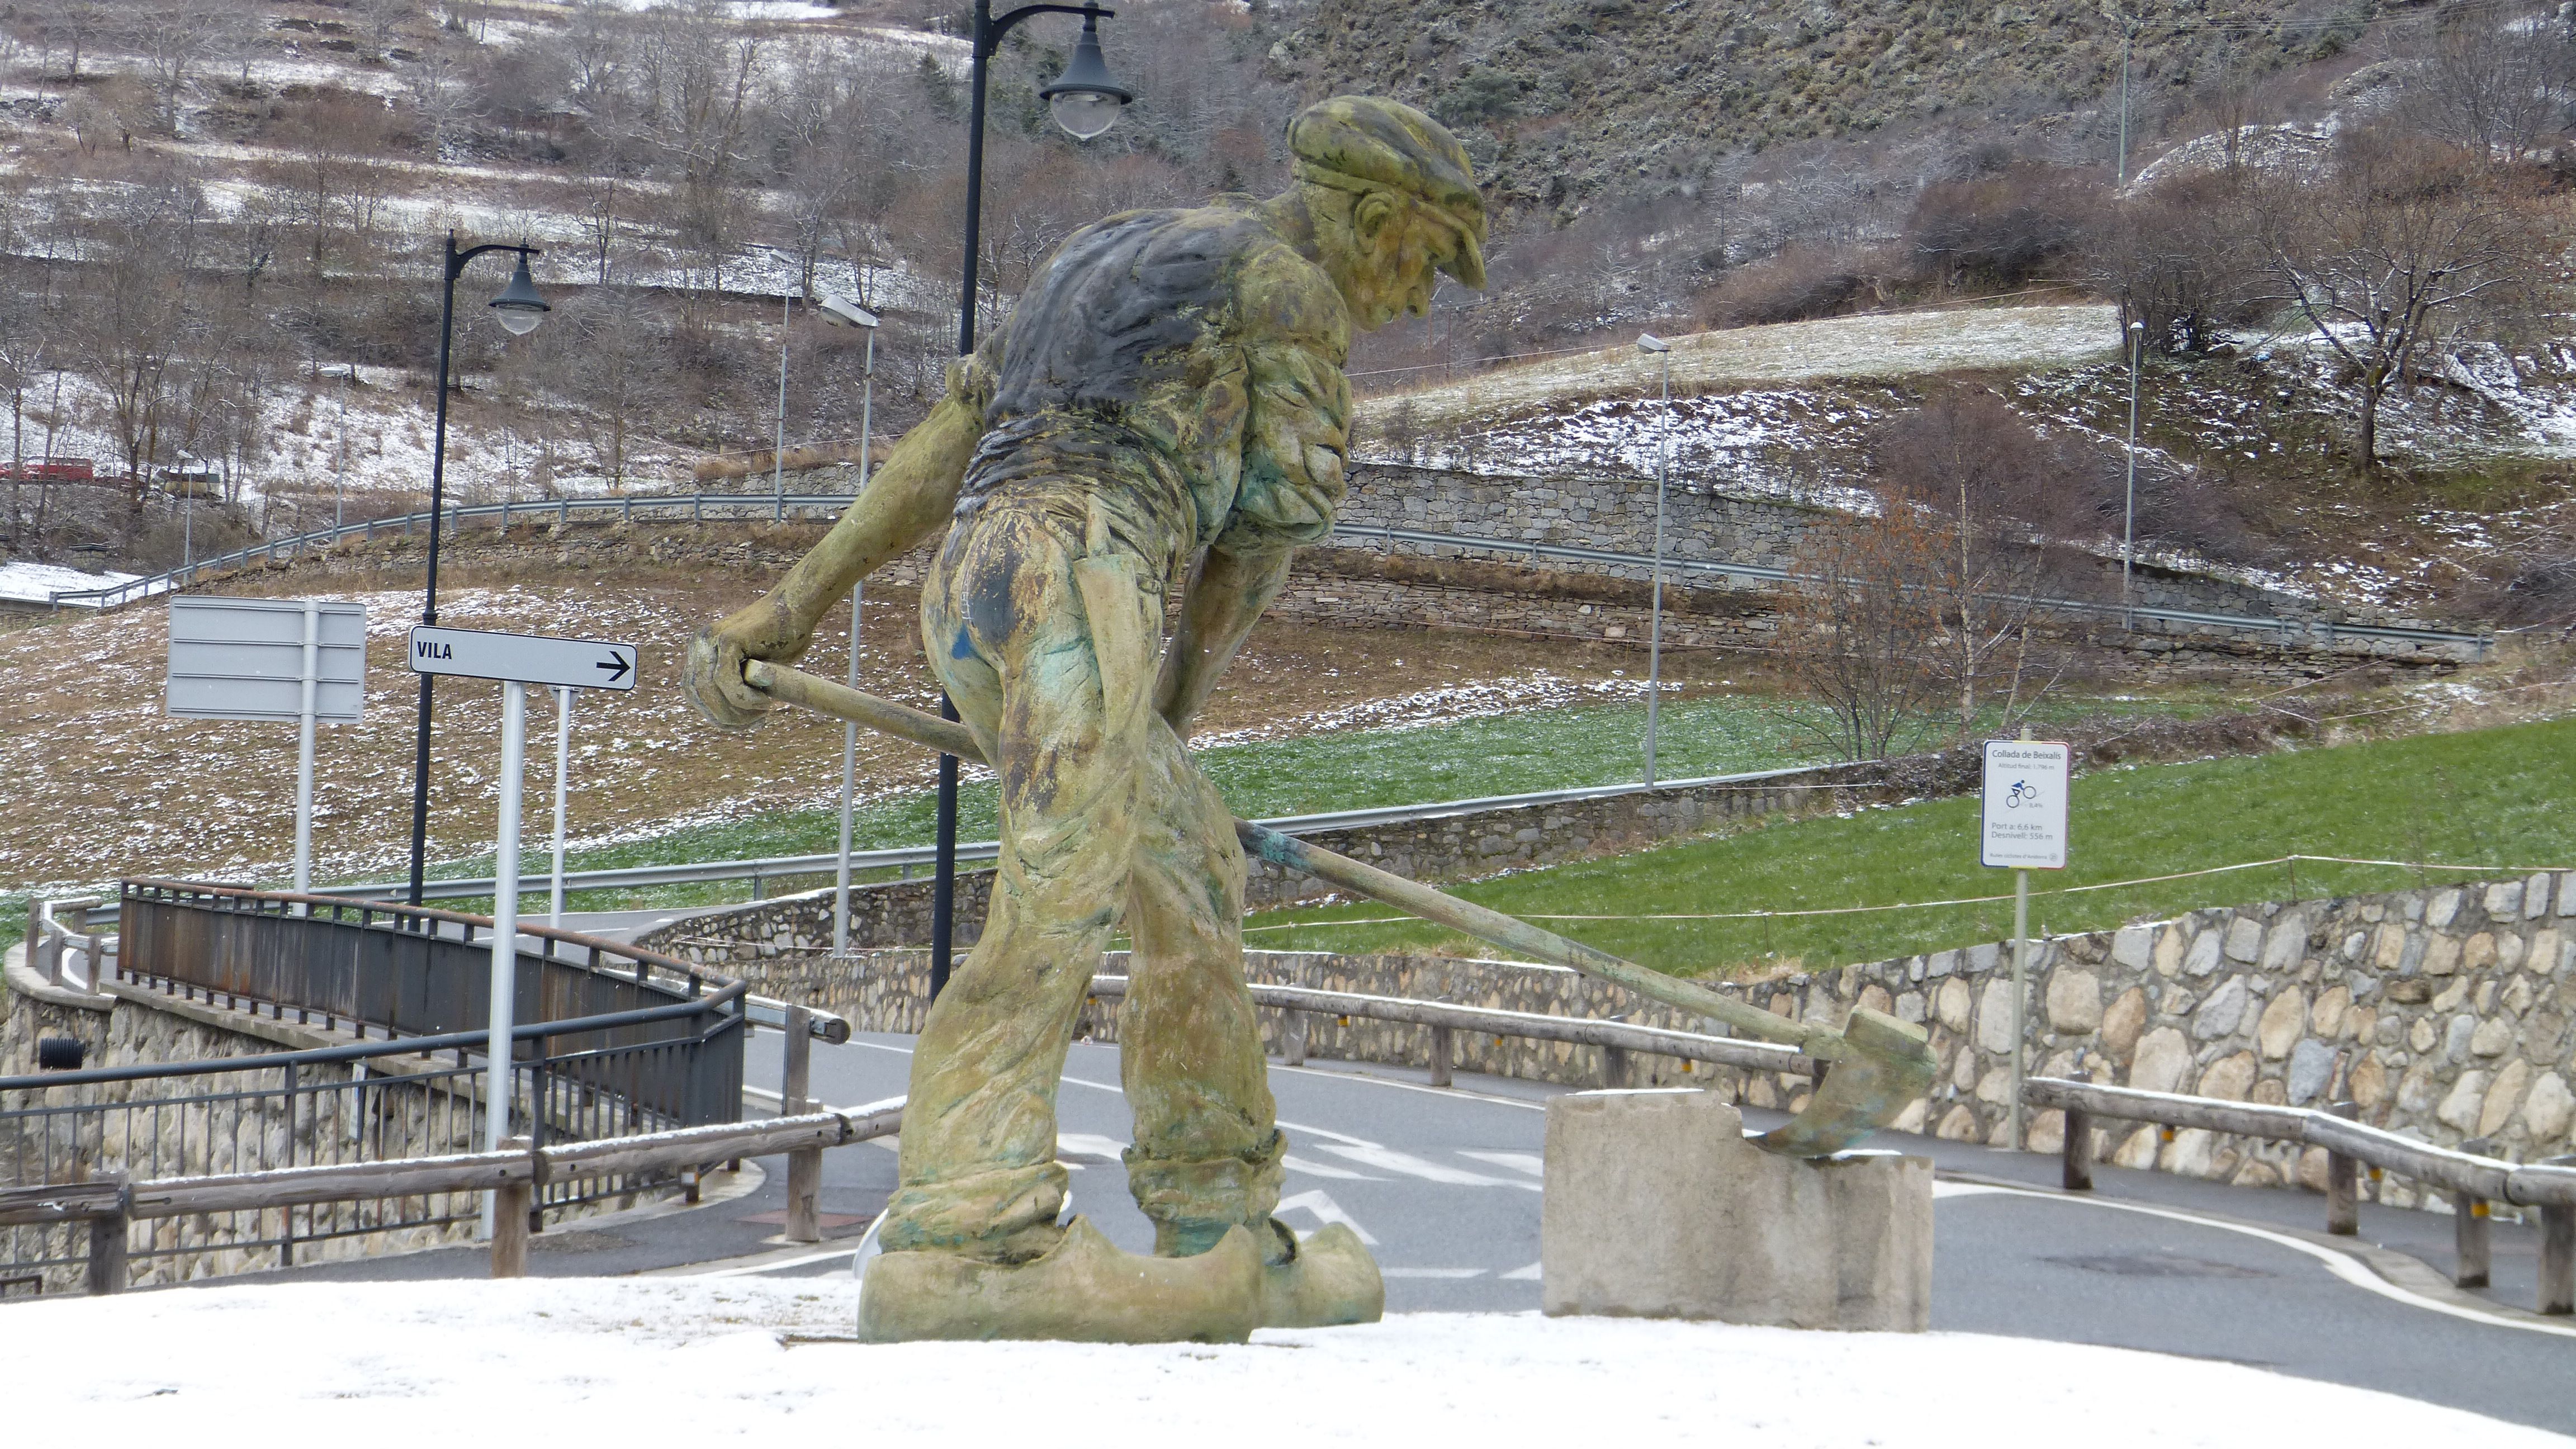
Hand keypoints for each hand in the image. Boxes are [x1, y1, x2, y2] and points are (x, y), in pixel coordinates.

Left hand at [682, 601, 808, 730]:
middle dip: (724, 718)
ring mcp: (711, 639)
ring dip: (735, 711)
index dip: (716, 715)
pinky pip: (725, 680)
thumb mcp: (753, 670)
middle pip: (696, 694)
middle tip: (755, 723)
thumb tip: (731, 722)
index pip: (695, 693)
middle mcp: (700, 644)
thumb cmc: (782, 640)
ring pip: (708, 689)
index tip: (744, 725)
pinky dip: (743, 698)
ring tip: (761, 713)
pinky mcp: (727, 639)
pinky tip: (763, 702)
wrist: (797, 608)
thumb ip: (737, 687)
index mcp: (701, 651)